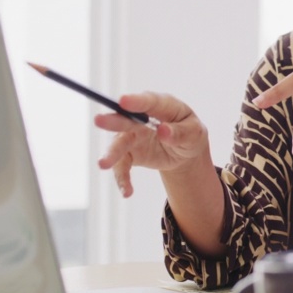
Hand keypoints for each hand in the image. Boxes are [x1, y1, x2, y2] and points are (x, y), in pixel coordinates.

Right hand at [94, 92, 210, 196]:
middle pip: (127, 119)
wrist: (184, 152)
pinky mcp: (130, 153)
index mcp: (163, 106)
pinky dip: (123, 178)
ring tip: (103, 164)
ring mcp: (134, 135)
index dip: (136, 101)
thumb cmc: (191, 134)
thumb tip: (163, 131)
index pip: (149, 102)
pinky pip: (122, 165)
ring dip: (111, 153)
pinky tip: (127, 191)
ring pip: (120, 143)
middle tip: (98, 120)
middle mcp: (143, 118)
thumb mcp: (194, 133)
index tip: (123, 101)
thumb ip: (180, 132)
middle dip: (113, 120)